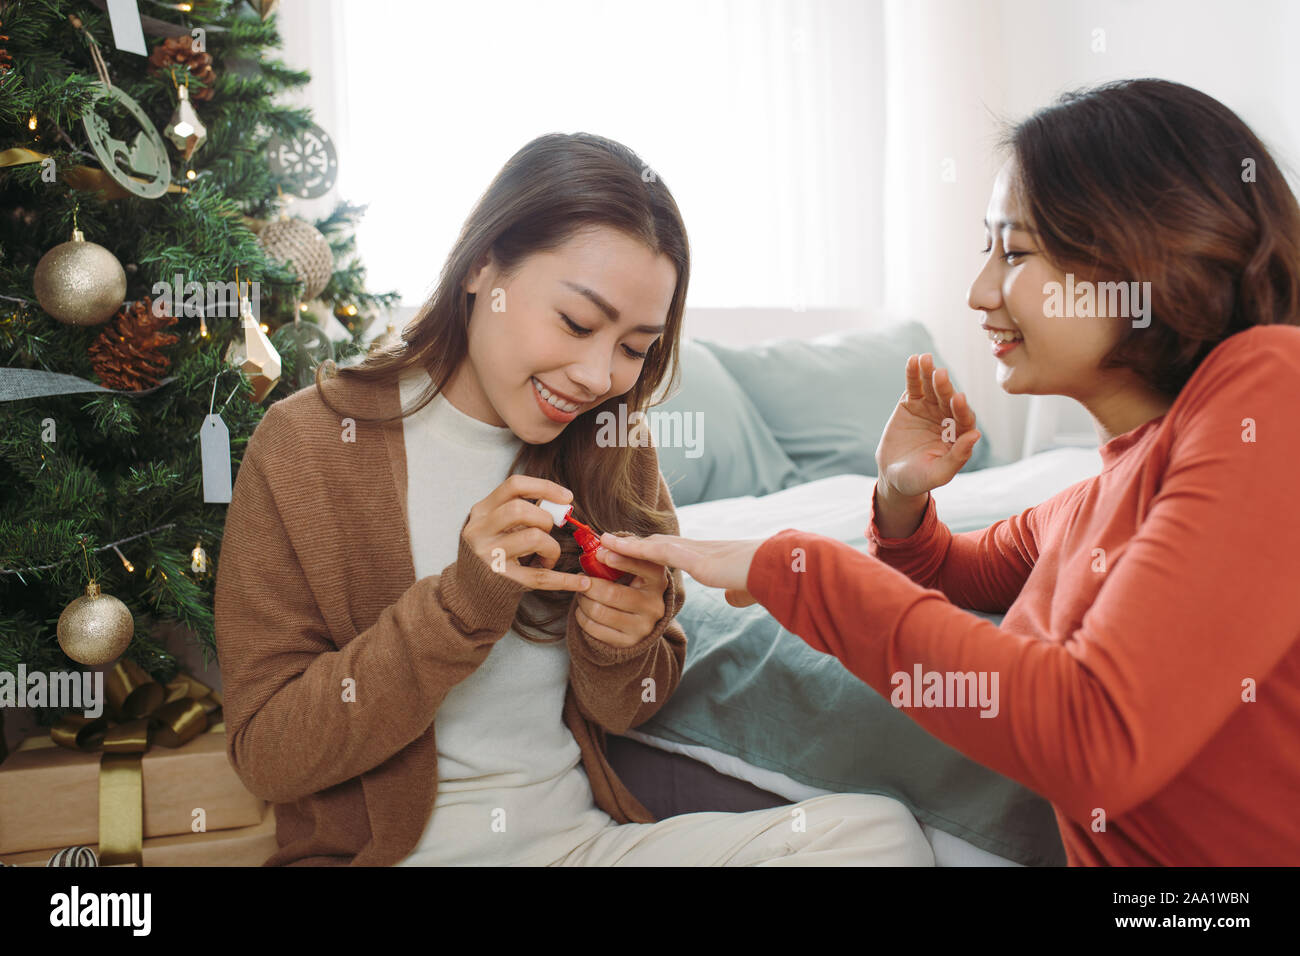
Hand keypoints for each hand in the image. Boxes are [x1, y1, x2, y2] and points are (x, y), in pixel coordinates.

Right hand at [461, 475, 591, 591]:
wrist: (467, 593)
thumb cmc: (491, 553)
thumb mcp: (495, 526)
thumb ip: (520, 512)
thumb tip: (559, 502)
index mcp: (481, 512)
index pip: (514, 485)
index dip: (545, 487)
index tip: (567, 498)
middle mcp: (480, 531)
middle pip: (520, 510)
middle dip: (545, 519)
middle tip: (549, 532)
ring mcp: (488, 556)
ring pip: (534, 538)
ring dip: (552, 548)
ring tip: (548, 558)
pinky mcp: (502, 580)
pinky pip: (541, 577)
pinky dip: (566, 580)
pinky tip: (581, 582)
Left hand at [575, 548, 668, 647]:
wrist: (641, 622)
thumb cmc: (633, 585)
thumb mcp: (636, 568)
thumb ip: (624, 552)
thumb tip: (605, 540)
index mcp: (657, 581)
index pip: (642, 567)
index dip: (619, 559)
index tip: (599, 553)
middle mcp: (654, 605)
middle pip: (611, 593)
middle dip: (588, 584)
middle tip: (580, 579)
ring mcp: (642, 627)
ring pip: (598, 611)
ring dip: (582, 600)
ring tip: (581, 594)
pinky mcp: (628, 643)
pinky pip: (593, 628)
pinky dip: (581, 616)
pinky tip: (584, 610)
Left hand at [598, 532, 764, 607]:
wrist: (774, 569)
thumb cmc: (762, 578)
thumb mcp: (743, 589)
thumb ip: (735, 593)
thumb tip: (733, 598)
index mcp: (703, 559)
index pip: (668, 554)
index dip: (647, 553)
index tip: (628, 553)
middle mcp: (693, 550)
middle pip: (654, 547)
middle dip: (629, 547)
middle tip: (604, 545)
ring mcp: (691, 550)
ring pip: (648, 546)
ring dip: (623, 546)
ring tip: (599, 543)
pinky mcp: (691, 556)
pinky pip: (654, 551)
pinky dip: (631, 547)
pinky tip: (612, 545)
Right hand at [875, 352, 981, 497]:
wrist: (893, 476)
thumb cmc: (919, 479)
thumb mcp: (938, 474)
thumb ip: (957, 457)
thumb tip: (976, 435)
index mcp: (960, 435)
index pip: (964, 419)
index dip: (961, 409)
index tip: (958, 398)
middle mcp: (948, 418)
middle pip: (948, 400)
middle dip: (944, 387)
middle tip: (940, 374)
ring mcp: (930, 408)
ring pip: (932, 388)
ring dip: (929, 374)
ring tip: (925, 360)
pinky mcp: (912, 403)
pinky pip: (914, 386)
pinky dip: (913, 373)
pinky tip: (913, 360)